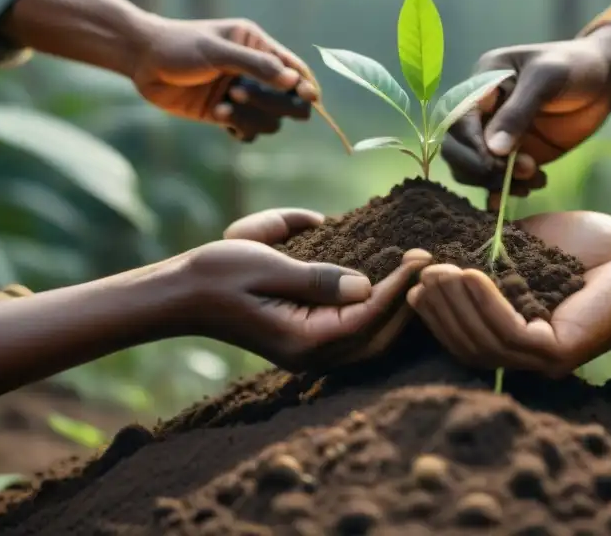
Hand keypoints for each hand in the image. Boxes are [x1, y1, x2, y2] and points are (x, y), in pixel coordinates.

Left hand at [133, 17, 318, 140]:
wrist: (143, 62)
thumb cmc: (179, 46)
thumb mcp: (217, 51)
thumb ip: (256, 65)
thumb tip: (293, 81)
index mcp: (258, 47)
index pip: (296, 70)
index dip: (307, 85)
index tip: (309, 96)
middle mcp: (255, 73)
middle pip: (289, 101)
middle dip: (271, 102)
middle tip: (239, 92)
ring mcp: (242, 96)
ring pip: (270, 121)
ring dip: (250, 117)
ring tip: (223, 105)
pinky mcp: (226, 115)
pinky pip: (248, 132)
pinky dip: (238, 127)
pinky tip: (218, 115)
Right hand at [198, 208, 432, 370]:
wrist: (181, 293)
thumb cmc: (217, 274)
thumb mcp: (267, 264)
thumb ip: (316, 277)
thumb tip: (365, 287)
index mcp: (302, 339)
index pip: (368, 317)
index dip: (400, 287)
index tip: (422, 257)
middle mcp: (309, 353)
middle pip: (377, 338)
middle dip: (407, 302)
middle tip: (429, 264)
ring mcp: (307, 351)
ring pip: (369, 342)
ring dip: (396, 311)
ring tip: (418, 276)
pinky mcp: (303, 340)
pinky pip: (352, 334)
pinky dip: (375, 313)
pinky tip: (388, 287)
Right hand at [407, 211, 610, 376]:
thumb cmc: (589, 250)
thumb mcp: (524, 248)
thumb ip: (486, 255)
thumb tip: (436, 252)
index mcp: (515, 336)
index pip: (461, 334)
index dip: (433, 307)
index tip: (416, 272)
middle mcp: (525, 358)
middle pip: (465, 343)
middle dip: (437, 307)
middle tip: (422, 271)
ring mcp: (541, 361)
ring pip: (481, 341)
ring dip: (454, 304)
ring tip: (440, 268)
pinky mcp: (557, 354)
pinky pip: (508, 332)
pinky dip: (484, 302)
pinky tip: (470, 272)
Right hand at [441, 29, 610, 208]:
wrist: (605, 79)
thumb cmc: (574, 66)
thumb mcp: (546, 78)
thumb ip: (518, 112)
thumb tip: (492, 150)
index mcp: (481, 84)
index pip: (457, 120)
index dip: (470, 144)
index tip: (494, 163)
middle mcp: (481, 112)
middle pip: (456, 148)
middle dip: (481, 168)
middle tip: (520, 173)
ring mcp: (496, 137)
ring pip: (474, 169)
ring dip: (498, 182)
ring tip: (534, 178)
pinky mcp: (513, 156)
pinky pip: (497, 180)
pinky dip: (507, 190)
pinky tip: (532, 188)